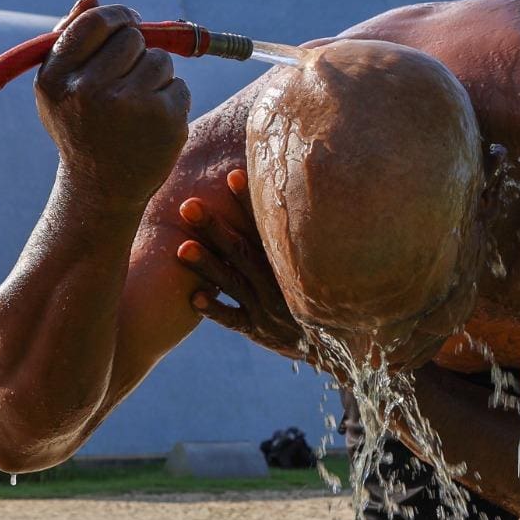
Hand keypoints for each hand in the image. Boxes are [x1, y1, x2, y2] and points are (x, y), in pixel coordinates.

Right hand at [36, 0, 191, 208]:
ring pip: (160, 60)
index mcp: (58, 78)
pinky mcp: (164, 120)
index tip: (131, 24)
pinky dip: (170, 100)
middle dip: (137, 50)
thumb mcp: (59, 89)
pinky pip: (178, 86)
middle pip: (133, 37)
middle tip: (128, 77)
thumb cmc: (79, 128)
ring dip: (155, 76)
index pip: (96, 21)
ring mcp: (130, 106)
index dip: (118, 16)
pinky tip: (150, 124)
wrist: (100, 189)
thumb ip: (70, 40)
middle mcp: (90, 91)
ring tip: (137, 106)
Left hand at [176, 168, 310, 360]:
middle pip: (242, 250)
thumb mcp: (320, 262)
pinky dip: (216, 310)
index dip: (248, 202)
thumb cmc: (327, 292)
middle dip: (215, 228)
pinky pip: (235, 320)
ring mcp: (267, 306)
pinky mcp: (258, 330)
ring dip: (208, 266)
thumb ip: (300, 233)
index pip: (267, 226)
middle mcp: (278, 280)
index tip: (231, 176)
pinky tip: (195, 297)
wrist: (338, 342)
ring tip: (182, 248)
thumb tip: (303, 187)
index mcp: (292, 260)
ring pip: (234, 283)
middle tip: (188, 206)